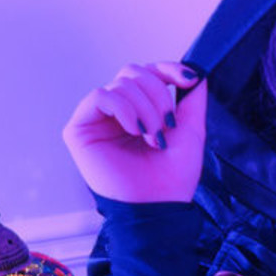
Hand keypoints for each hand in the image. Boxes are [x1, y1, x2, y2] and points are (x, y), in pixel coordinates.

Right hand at [62, 61, 205, 203]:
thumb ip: (193, 99)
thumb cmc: (172, 178)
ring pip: (120, 84)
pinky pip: (100, 96)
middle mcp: (118, 112)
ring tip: (152, 137)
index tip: (186, 79)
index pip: (148, 73)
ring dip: (145, 108)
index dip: (167, 69)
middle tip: (166, 125)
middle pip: (133, 72)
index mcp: (141, 111)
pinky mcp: (80, 129)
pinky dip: (122, 108)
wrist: (158, 205)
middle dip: (158, 94)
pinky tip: (133, 130)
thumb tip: (195, 71)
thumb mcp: (191, 130)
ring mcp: (98, 120)